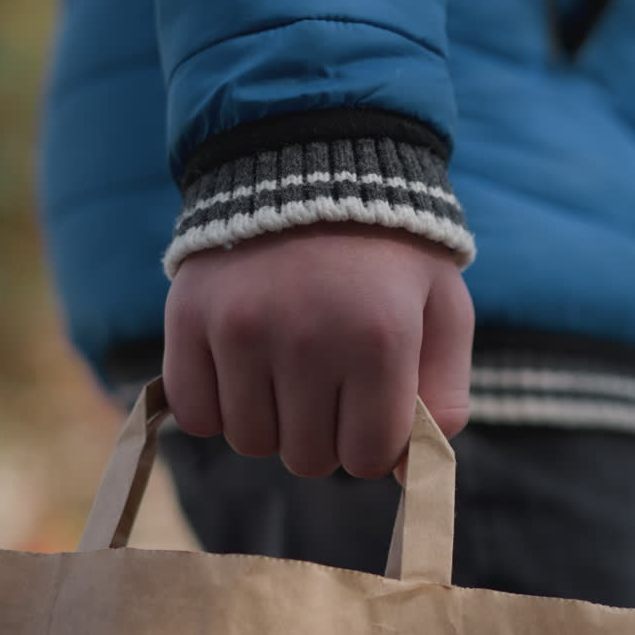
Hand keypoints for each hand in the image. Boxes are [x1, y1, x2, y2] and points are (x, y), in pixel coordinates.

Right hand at [163, 221, 473, 478]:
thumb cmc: (390, 253)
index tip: (372, 402)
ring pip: (251, 441)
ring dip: (272, 419)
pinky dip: (217, 405)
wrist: (311, 164)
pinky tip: (242, 367)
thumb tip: (405, 470)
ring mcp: (241, 330)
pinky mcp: (189, 320)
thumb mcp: (444, 310)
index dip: (373, 441)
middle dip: (324, 433)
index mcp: (380, 340)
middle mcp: (307, 339)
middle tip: (329, 380)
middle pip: (306, 458)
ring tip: (287, 365)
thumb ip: (445, 397)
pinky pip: (196, 415)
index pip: (367, 458)